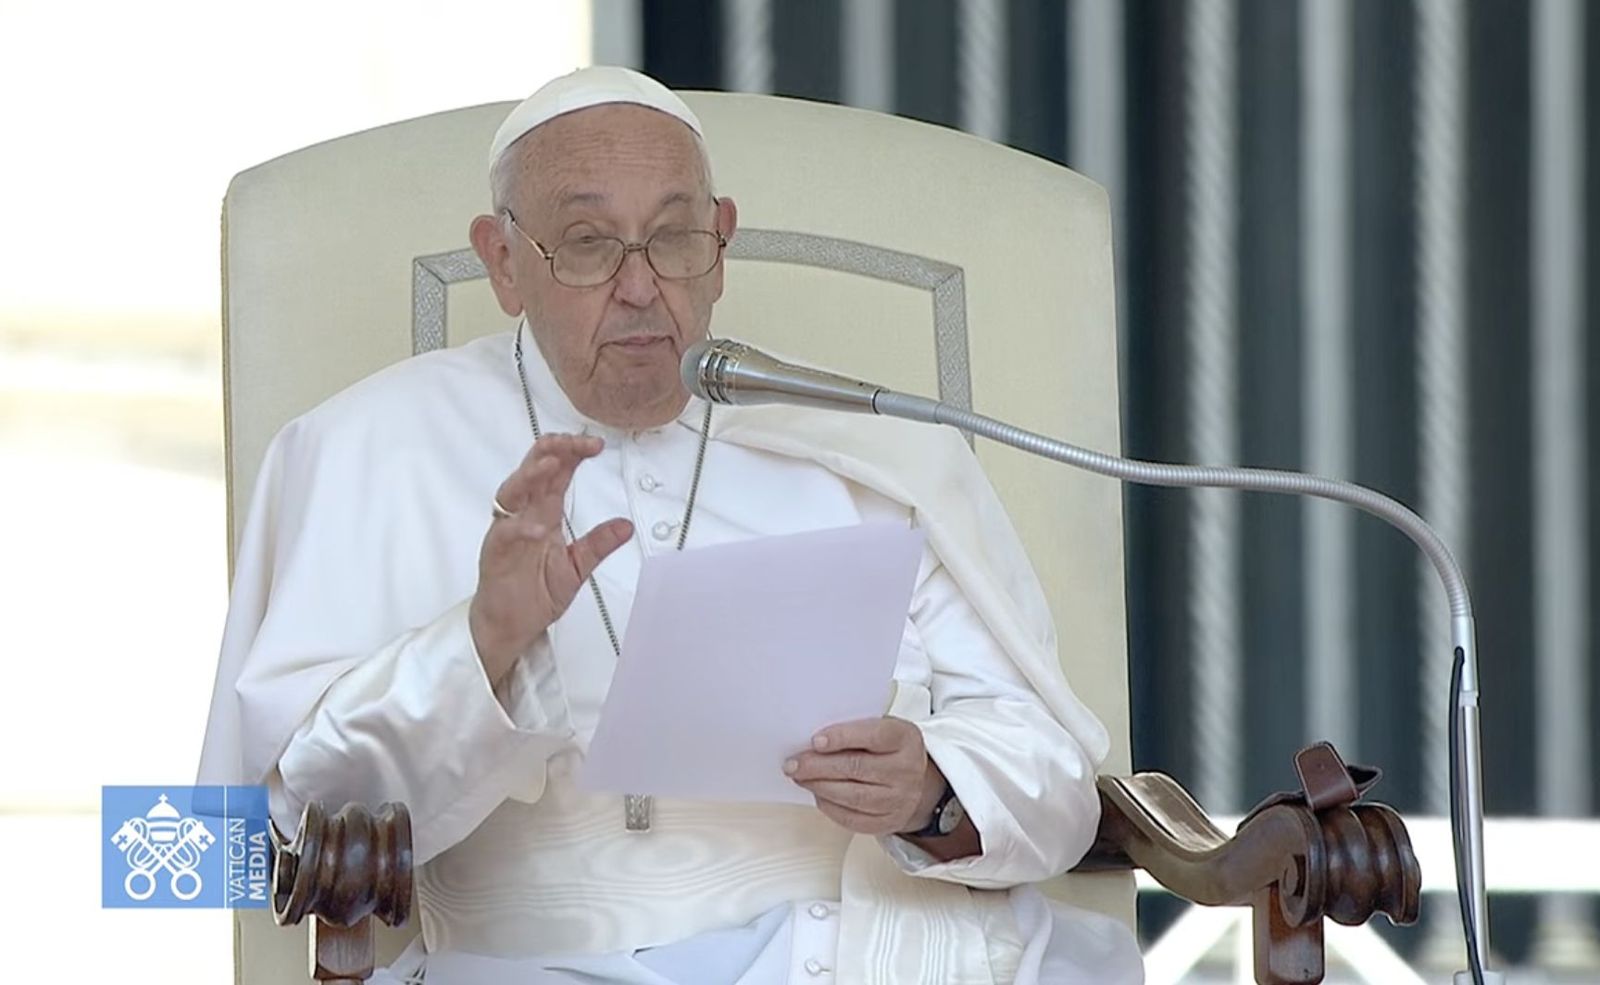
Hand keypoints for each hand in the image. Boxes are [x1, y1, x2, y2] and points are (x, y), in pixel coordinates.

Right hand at [469, 434, 632, 685]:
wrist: (511, 625)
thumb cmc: (536, 592)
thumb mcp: (577, 567)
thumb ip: (598, 545)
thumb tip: (627, 525)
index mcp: (545, 512)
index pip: (558, 472)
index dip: (573, 453)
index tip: (596, 444)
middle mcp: (524, 514)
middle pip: (533, 470)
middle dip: (552, 451)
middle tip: (573, 441)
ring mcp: (507, 531)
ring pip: (512, 492)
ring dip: (530, 476)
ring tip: (551, 464)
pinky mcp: (495, 553)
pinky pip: (505, 534)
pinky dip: (520, 527)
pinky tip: (538, 527)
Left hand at [784, 717, 943, 835]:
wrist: (919, 783)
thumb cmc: (891, 750)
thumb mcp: (883, 728)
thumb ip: (855, 729)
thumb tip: (814, 739)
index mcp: (905, 738)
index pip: (873, 736)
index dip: (842, 737)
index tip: (816, 741)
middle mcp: (906, 770)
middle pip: (857, 768)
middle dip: (819, 766)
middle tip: (793, 763)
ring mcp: (899, 799)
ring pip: (853, 796)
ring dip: (819, 786)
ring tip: (799, 778)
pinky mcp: (888, 822)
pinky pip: (853, 818)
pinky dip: (829, 806)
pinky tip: (817, 794)